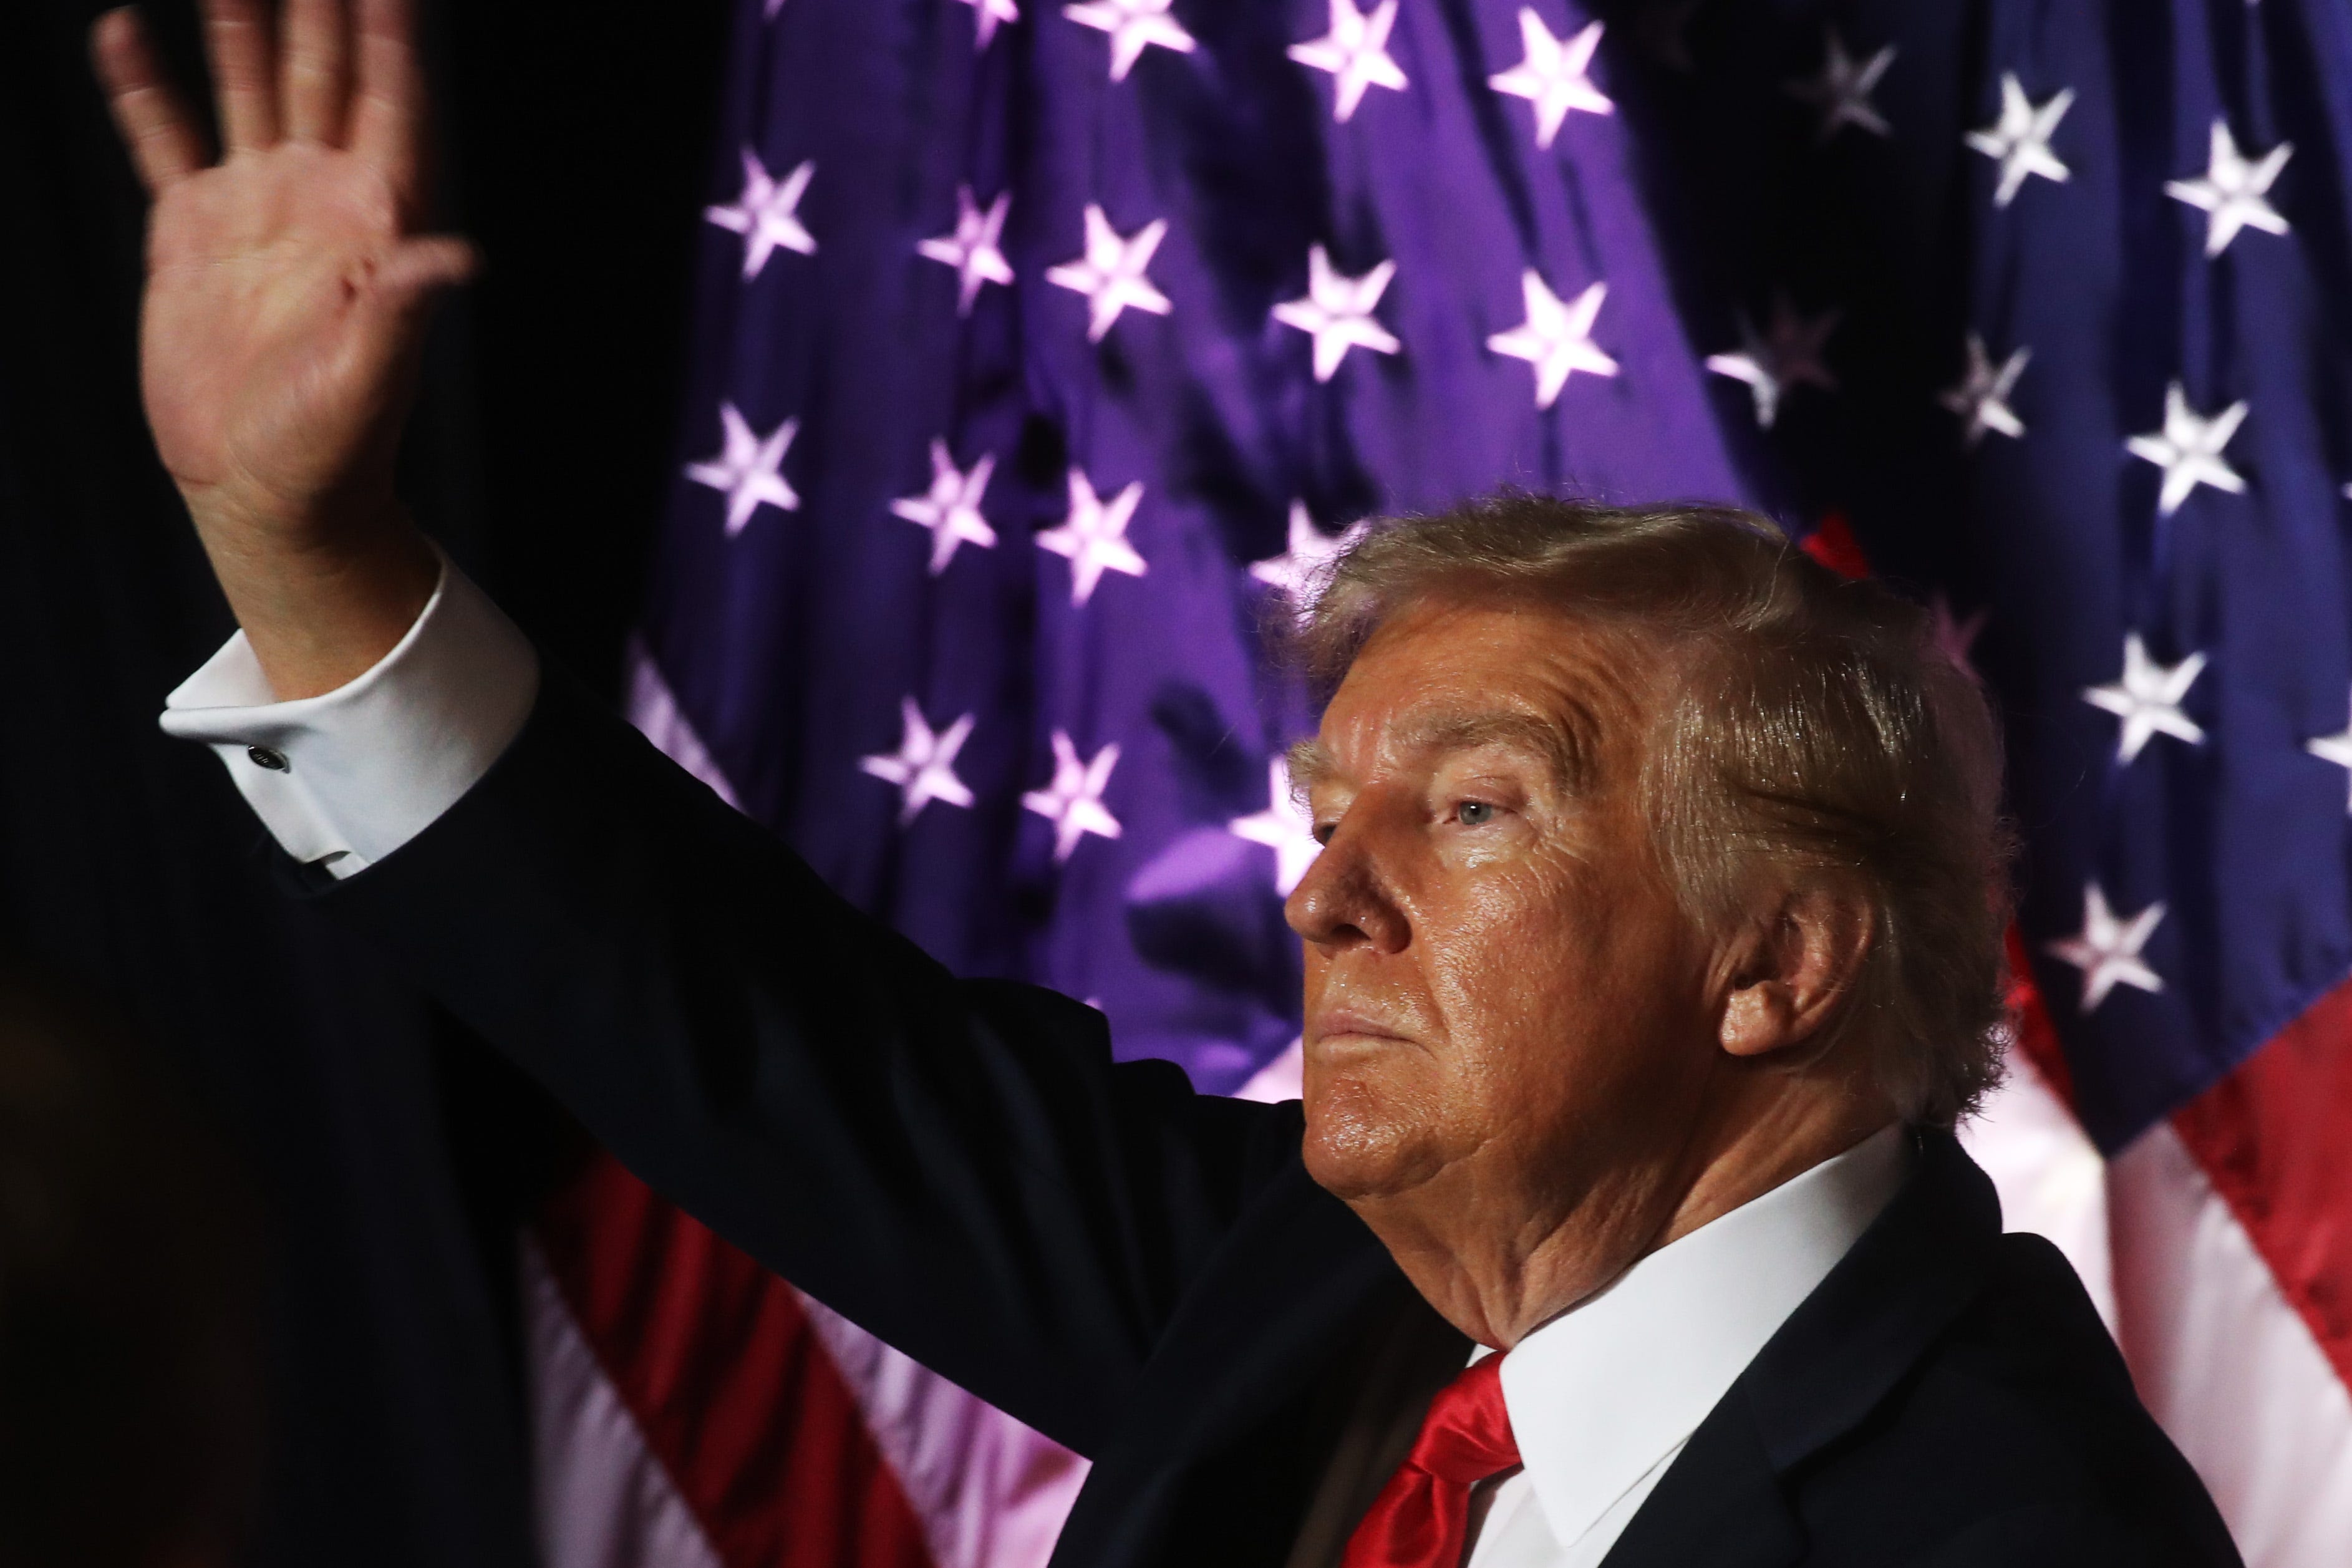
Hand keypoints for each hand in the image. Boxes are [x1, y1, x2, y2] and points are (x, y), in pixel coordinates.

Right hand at [94, 0, 470, 696]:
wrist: (265, 487)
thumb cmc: (333, 446)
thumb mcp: (370, 378)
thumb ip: (405, 309)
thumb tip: (459, 256)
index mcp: (373, 226)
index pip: (390, 109)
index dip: (394, 43)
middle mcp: (318, 200)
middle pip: (324, 79)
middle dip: (322, 9)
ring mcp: (254, 209)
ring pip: (247, 91)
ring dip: (240, 28)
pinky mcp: (191, 232)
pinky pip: (164, 141)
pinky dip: (144, 88)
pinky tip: (122, 29)